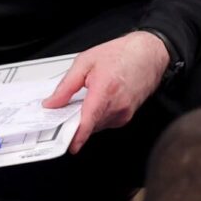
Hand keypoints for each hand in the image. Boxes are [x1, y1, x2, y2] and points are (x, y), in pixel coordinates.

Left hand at [44, 31, 170, 152]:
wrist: (148, 55)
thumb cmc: (122, 55)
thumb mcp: (85, 62)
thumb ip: (66, 86)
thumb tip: (52, 102)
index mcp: (105, 90)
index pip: (89, 121)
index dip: (78, 136)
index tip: (69, 145)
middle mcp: (117, 105)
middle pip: (89, 125)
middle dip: (75, 122)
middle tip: (67, 109)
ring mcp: (123, 113)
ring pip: (96, 125)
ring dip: (87, 118)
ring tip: (88, 98)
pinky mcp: (126, 116)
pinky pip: (105, 122)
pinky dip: (97, 116)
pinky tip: (99, 100)